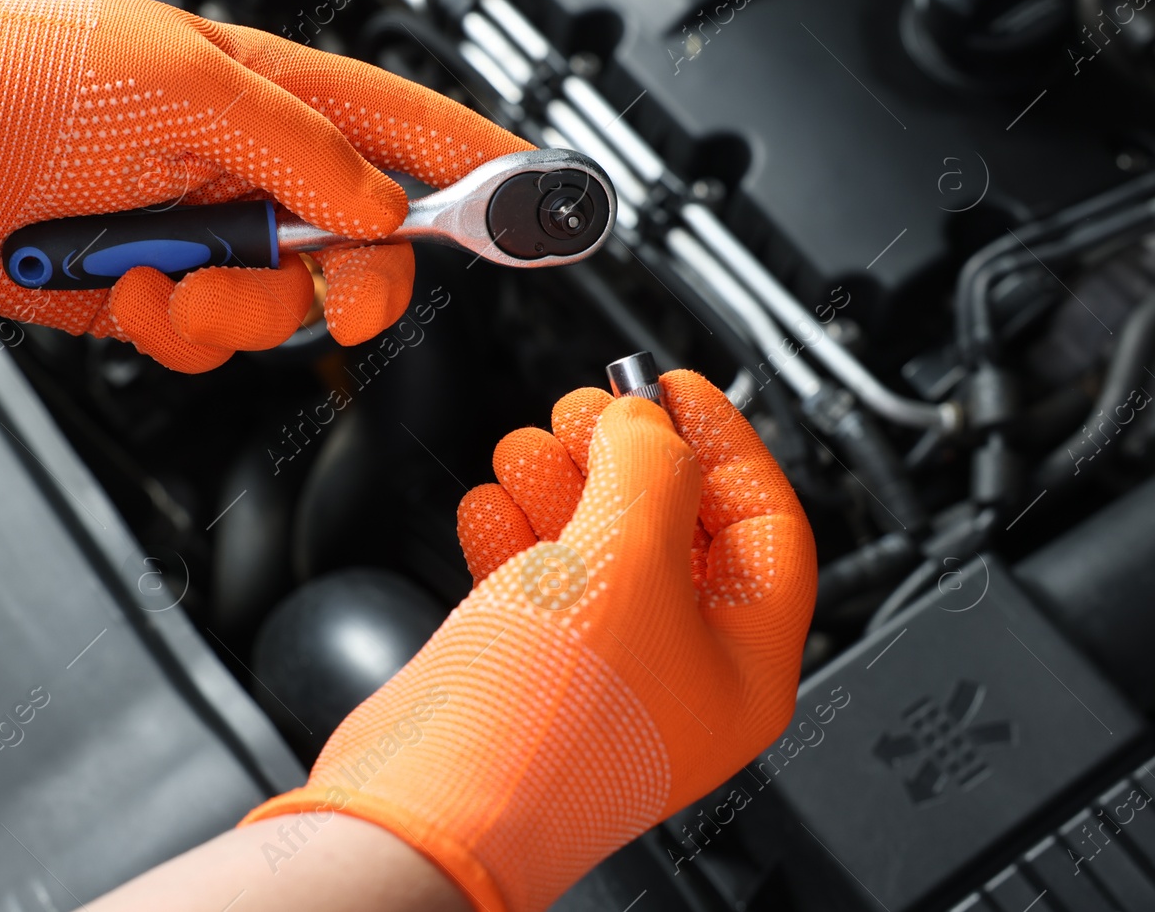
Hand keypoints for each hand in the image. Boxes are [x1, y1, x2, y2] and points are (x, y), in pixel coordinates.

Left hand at [0, 0, 530, 370]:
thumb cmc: (28, 79)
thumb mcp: (183, 87)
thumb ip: (300, 149)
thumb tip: (382, 208)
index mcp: (276, 98)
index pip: (410, 130)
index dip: (485, 167)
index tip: (546, 203)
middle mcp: (255, 170)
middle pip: (368, 251)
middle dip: (349, 284)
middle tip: (326, 286)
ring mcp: (210, 236)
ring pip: (287, 312)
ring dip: (230, 310)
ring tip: (161, 273)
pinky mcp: (162, 292)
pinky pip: (212, 343)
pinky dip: (172, 329)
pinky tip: (122, 286)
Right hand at [241, 370, 815, 911]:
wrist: (430, 807)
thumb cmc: (544, 721)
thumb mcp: (628, 554)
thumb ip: (652, 465)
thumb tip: (648, 423)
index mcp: (744, 666)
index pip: (766, 525)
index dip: (725, 442)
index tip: (677, 388)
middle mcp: (680, 677)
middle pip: (677, 531)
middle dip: (627, 457)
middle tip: (588, 408)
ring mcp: (604, 680)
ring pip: (599, 552)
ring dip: (562, 485)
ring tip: (528, 444)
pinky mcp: (531, 680)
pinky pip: (538, 586)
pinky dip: (517, 534)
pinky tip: (492, 503)